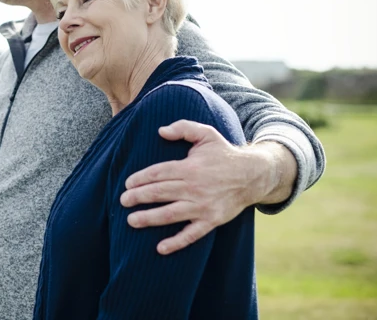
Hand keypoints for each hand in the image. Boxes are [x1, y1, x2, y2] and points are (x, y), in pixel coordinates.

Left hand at [120, 120, 270, 254]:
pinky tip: (160, 248)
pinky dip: (176, 242)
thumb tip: (161, 130)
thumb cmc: (224, 154)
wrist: (253, 175)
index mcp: (189, 167)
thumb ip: (183, 128)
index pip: (158, 173)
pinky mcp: (211, 220)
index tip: (127, 184)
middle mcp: (194, 187)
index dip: (140, 179)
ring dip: (148, 219)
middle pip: (159, 193)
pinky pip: (191, 235)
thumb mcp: (206, 134)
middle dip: (138, 198)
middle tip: (122, 201)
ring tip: (131, 221)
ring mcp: (202, 206)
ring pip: (170, 214)